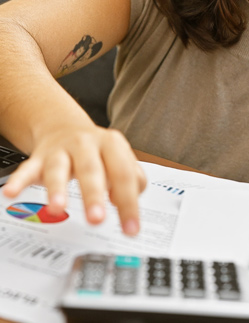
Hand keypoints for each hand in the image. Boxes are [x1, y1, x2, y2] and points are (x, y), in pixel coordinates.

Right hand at [2, 125, 146, 234]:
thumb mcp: (119, 159)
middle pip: (92, 170)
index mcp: (112, 144)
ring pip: (59, 169)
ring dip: (57, 188)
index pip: (124, 175)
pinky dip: (19, 181)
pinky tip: (11, 192)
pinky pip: (28, 169)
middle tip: (97, 219)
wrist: (64, 126)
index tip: (131, 229)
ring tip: (58, 207)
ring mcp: (61, 150)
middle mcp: (86, 145)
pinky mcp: (39, 158)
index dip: (129, 203)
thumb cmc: (97, 151)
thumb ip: (131, 179)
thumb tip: (126, 199)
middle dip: (94, 195)